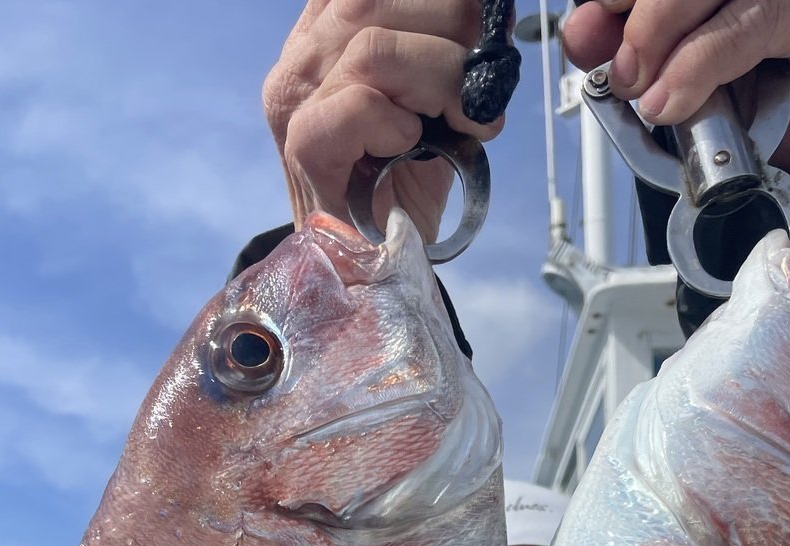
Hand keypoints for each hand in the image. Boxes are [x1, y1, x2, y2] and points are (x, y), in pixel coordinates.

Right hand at [264, 0, 504, 242]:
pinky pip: (359, 101)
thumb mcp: (431, 100)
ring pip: (374, 46)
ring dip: (439, 81)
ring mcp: (296, 100)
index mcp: (327, 32)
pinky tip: (412, 145)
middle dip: (451, 35)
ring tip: (461, 123)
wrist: (375, 273)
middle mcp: (303, 57)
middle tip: (479, 92)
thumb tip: (493, 12)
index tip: (482, 31)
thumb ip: (442, 51)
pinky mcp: (302, 145)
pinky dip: (399, 121)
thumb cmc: (403, 192)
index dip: (438, 2)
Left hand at [560, 0, 789, 173]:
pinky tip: (671, 100)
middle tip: (624, 73)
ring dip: (660, 38)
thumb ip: (631, 42)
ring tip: (647, 93)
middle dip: (638, 20)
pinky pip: (745, 26)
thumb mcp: (678, 65)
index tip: (591, 24)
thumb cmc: (757, 97)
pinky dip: (699, 65)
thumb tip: (580, 29)